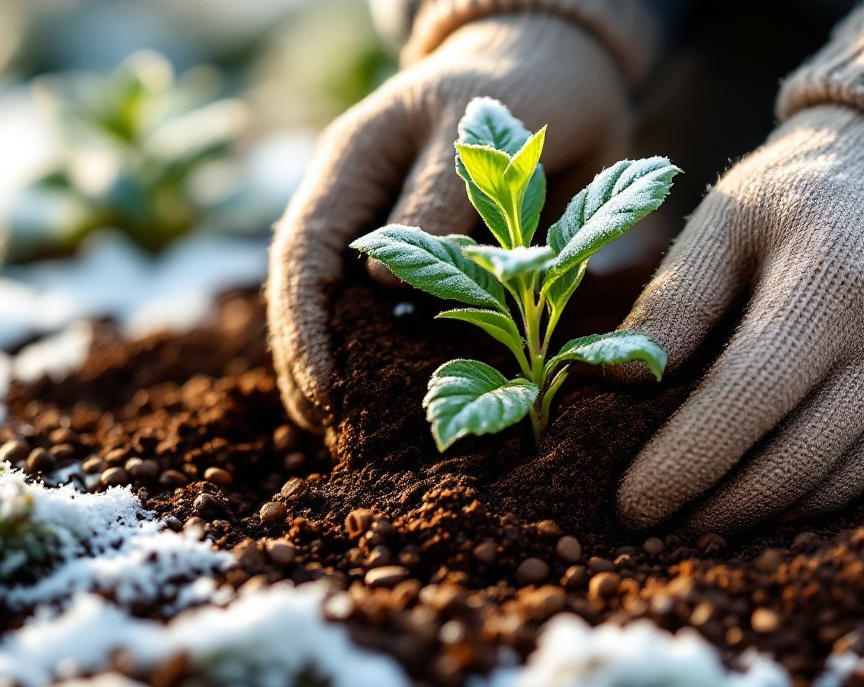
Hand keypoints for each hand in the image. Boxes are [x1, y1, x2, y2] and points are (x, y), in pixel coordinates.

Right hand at [268, 14, 631, 431]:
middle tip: (328, 430)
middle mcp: (358, 204)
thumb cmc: (522, 91)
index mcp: (351, 164)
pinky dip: (393, 361)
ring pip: (344, 311)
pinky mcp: (427, 261)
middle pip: (308, 294)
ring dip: (342, 370)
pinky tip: (396, 404)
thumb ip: (435, 202)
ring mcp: (386, 234)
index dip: (302, 326)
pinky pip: (397, 317)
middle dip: (308, 363)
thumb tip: (379, 283)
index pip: (302, 253)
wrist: (560, 77)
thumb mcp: (477, 136)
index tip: (323, 389)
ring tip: (347, 433)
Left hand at [616, 105, 863, 533]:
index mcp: (832, 284)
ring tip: (682, 529)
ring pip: (826, 489)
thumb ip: (673, 299)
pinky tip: (742, 510)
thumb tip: (614, 382)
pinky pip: (856, 486)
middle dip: (711, 509)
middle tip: (643, 530)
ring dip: (751, 522)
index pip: (747, 398)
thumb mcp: (726, 217)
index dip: (685, 460)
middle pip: (791, 462)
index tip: (629, 503)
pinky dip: (795, 508)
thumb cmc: (802, 195)